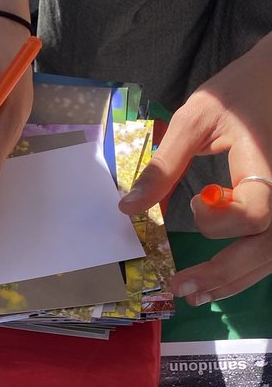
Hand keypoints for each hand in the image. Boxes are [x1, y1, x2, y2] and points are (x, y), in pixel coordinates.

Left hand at [119, 33, 271, 304]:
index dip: (223, 218)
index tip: (196, 201)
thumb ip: (165, 165)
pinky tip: (215, 282)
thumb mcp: (196, 118)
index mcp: (266, 165)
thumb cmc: (236, 93)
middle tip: (180, 287)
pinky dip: (245, 269)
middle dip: (222, 273)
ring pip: (269, 255)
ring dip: (233, 279)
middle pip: (264, 246)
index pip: (254, 211)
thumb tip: (128, 207)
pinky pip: (268, 248)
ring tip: (194, 293)